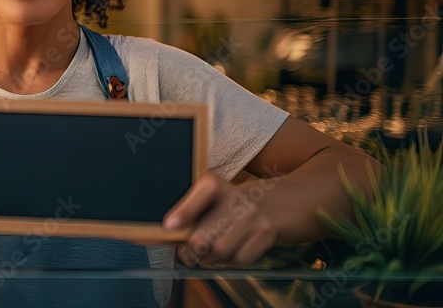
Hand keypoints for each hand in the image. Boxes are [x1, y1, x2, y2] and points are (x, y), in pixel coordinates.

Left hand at [162, 173, 277, 266]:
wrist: (286, 202)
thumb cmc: (236, 205)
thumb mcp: (213, 200)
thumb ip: (188, 215)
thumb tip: (159, 235)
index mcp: (214, 185)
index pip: (199, 197)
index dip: (183, 213)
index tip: (169, 226)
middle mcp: (234, 198)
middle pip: (202, 237)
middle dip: (192, 250)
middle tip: (192, 250)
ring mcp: (253, 217)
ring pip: (219, 251)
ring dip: (212, 258)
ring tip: (215, 248)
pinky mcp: (267, 234)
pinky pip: (239, 259)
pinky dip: (231, 261)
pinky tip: (234, 250)